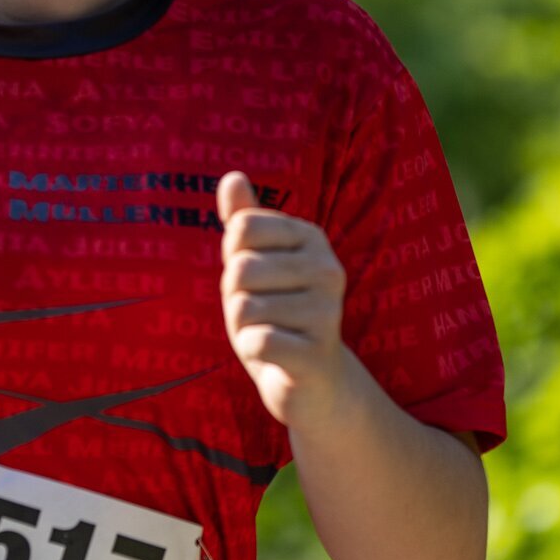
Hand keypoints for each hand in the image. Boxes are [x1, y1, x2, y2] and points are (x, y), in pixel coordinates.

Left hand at [217, 170, 347, 428]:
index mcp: (311, 238)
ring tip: (272, 335)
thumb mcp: (257, 266)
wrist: (313, 383)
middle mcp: (328, 268)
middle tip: (263, 315)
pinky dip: (253, 352)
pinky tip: (275, 357)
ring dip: (244, 329)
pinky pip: (257, 340)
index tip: (258, 281)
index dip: (233, 260)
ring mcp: (328, 311)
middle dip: (236, 299)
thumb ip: (245, 222)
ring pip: (244, 308)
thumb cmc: (279, 317)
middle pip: (239, 269)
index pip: (241, 229)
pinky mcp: (318, 351)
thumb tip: (232, 176)